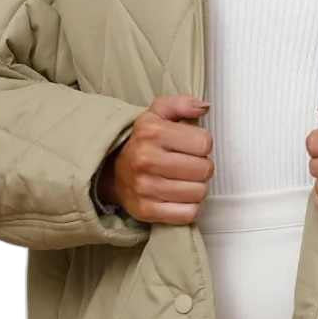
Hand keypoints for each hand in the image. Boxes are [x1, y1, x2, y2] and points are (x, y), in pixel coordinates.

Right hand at [97, 94, 213, 224]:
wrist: (112, 170)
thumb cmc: (144, 142)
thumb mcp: (158, 114)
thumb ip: (182, 104)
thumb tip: (203, 107)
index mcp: (152, 132)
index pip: (205, 143)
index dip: (202, 145)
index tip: (190, 147)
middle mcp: (146, 159)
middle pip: (205, 169)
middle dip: (202, 167)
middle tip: (188, 165)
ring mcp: (145, 187)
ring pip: (199, 192)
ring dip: (196, 188)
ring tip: (182, 180)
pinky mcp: (146, 211)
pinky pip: (188, 214)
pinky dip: (188, 207)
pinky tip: (178, 197)